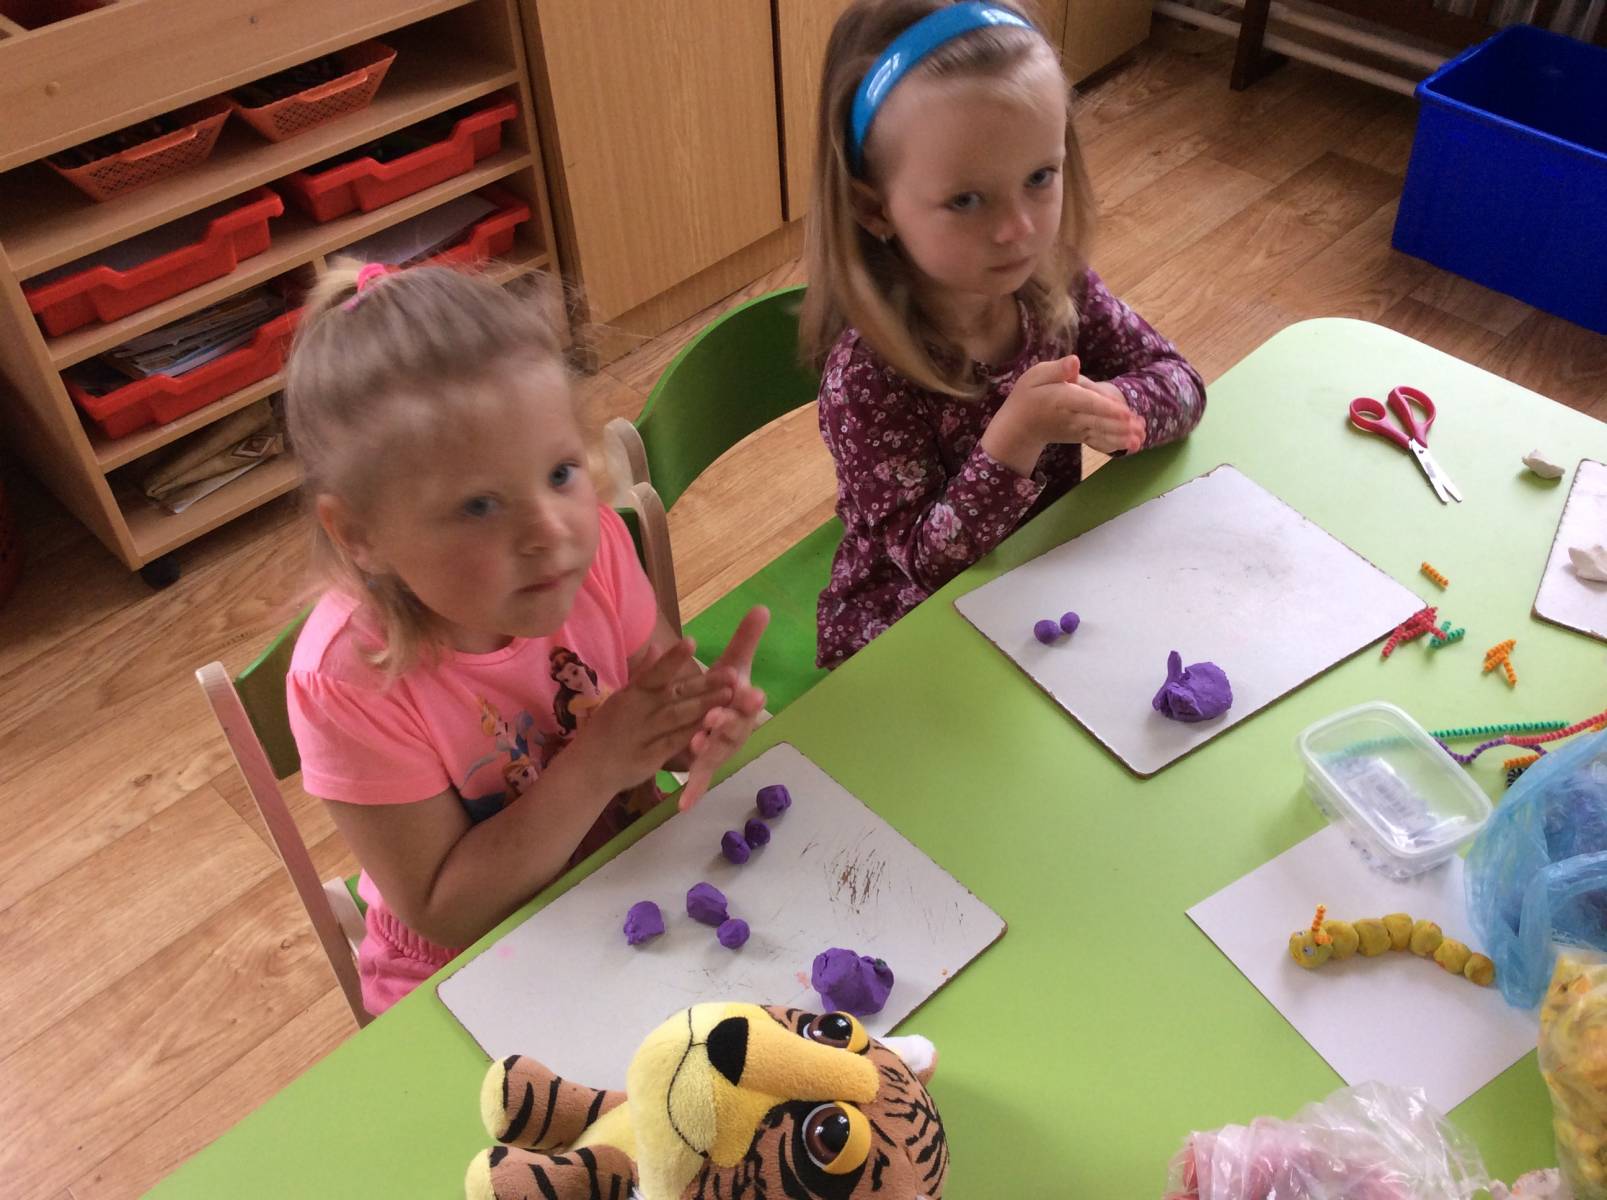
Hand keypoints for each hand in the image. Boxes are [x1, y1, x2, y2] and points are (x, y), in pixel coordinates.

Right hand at [572, 638, 731, 795]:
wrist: (588, 768)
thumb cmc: (607, 729)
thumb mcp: (622, 697)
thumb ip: (644, 674)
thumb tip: (658, 645)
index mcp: (632, 694)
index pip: (654, 673)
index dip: (672, 658)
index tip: (691, 641)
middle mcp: (638, 711)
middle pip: (675, 695)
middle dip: (704, 684)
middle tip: (732, 673)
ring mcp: (644, 735)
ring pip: (678, 717)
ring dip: (704, 706)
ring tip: (729, 695)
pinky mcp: (650, 757)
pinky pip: (674, 743)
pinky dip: (693, 733)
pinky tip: (712, 726)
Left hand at [678, 606, 768, 809]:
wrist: (712, 718)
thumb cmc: (724, 691)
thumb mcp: (734, 663)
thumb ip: (746, 639)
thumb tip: (762, 607)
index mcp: (743, 704)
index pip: (749, 700)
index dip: (749, 698)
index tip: (750, 691)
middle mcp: (735, 729)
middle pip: (733, 727)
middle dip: (726, 723)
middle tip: (715, 717)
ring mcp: (720, 750)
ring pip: (715, 752)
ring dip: (707, 750)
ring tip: (695, 746)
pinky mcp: (704, 767)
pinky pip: (700, 780)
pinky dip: (692, 792)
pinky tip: (681, 805)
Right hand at [984, 355, 1143, 472]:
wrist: (1020, 426)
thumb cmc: (1029, 396)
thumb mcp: (1036, 375)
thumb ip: (1057, 370)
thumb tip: (1075, 361)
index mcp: (1062, 398)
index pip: (1087, 402)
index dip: (1106, 407)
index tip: (1125, 413)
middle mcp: (1072, 416)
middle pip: (1098, 420)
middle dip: (1119, 426)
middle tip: (1140, 429)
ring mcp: (1077, 428)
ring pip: (1100, 433)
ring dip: (1120, 437)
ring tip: (1138, 441)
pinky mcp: (1081, 436)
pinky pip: (1097, 441)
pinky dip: (1112, 445)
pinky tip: (1129, 447)